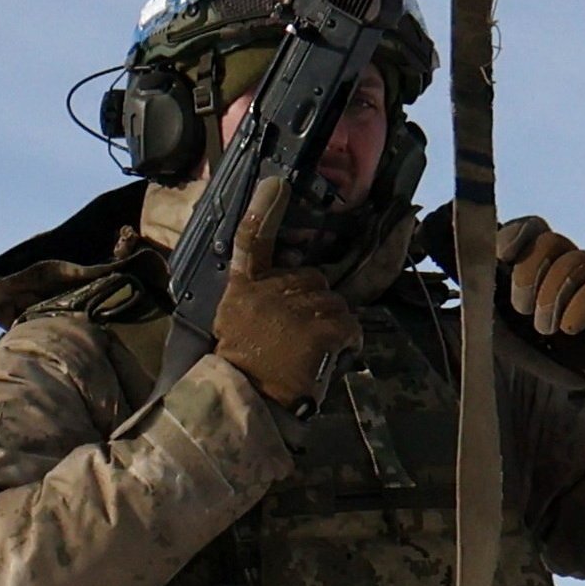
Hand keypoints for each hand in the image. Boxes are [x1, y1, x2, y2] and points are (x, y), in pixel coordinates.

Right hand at [206, 174, 352, 407]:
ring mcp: (294, 309)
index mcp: (243, 290)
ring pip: (335, 302)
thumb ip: (254, 297)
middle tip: (302, 334)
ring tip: (315, 351)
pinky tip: (332, 357)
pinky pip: (349, 325)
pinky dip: (348, 342)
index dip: (264, 211)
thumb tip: (288, 283)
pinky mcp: (318, 329)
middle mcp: (267, 292)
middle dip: (315, 303)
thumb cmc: (244, 367)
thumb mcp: (234, 324)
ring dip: (332, 325)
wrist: (246, 401)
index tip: (277, 184)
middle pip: (313, 279)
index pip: (251, 242)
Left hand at [490, 213, 584, 390]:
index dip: (516, 235)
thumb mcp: (496, 323)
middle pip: (551, 241)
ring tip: (545, 329)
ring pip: (577, 261)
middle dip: (530, 274)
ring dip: (554, 296)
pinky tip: (570, 327)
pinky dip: (583, 304)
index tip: (502, 256)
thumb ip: (477, 297)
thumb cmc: (533, 348)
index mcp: (537, 261)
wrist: (580, 382)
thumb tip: (448, 264)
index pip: (532, 227)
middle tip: (522, 310)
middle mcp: (567, 261)